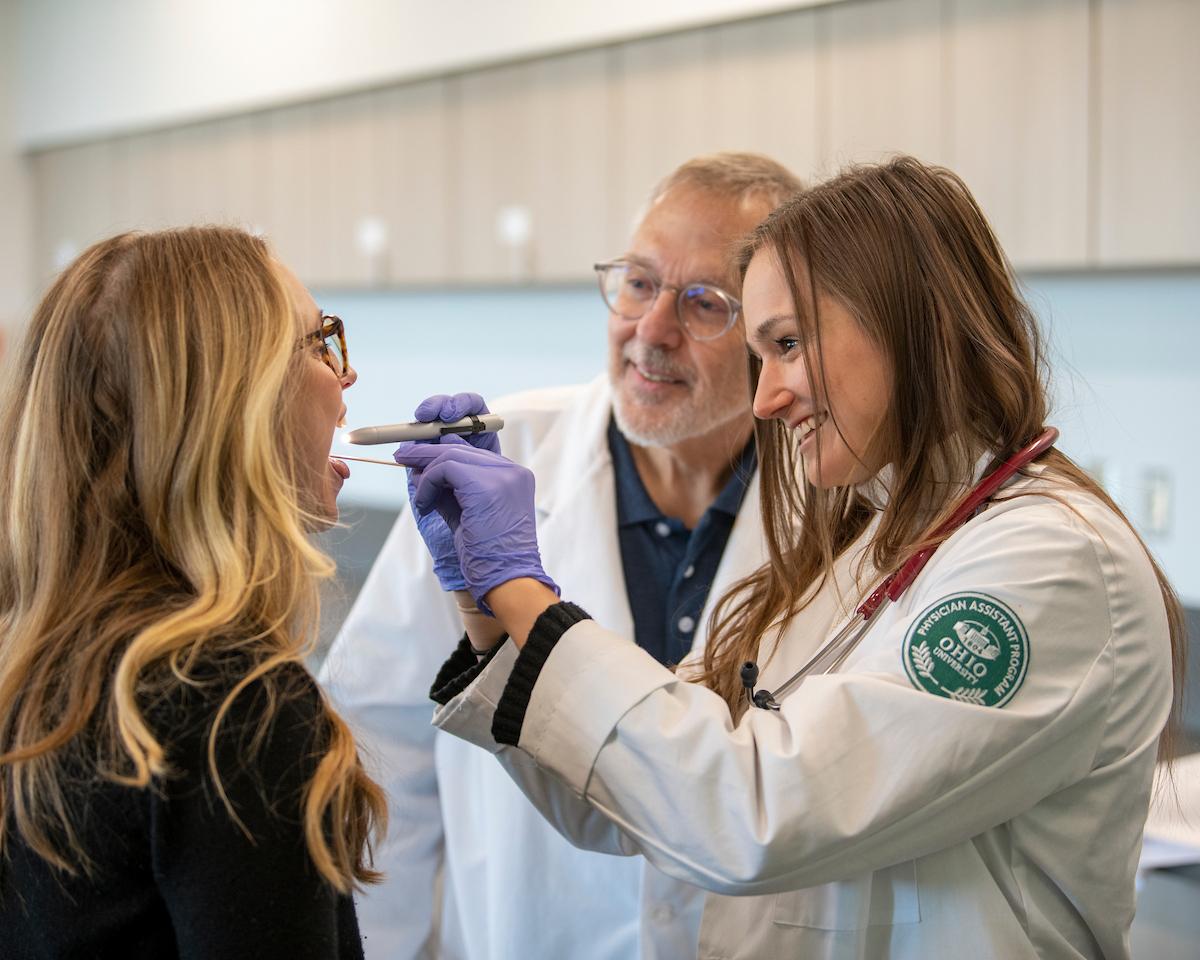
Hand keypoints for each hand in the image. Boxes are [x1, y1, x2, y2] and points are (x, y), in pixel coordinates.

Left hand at [394, 442, 557, 612]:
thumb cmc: (488, 555)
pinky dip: (427, 484)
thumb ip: (449, 489)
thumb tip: (418, 470)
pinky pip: (444, 469)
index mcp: (514, 477)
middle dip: (426, 454)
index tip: (418, 461)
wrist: (508, 580)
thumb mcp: (467, 513)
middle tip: (402, 458)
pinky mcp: (485, 485)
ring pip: (450, 455)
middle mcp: (512, 471)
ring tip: (420, 497)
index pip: (473, 451)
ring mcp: (502, 475)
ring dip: (425, 474)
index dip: (442, 453)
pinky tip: (424, 504)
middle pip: (460, 447)